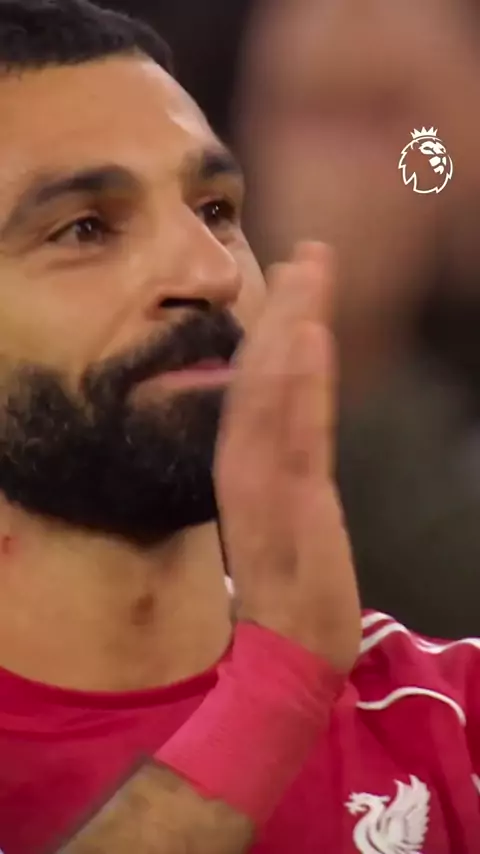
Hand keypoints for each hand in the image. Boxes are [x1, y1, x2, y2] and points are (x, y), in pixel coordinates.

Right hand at [215, 242, 360, 673]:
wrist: (293, 656)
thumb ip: (285, 479)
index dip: (277, 336)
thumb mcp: (287, 523)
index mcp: (258, 470)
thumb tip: (292, 447)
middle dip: (288, 313)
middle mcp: (257, 467)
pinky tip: (305, 338)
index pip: (264, 391)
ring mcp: (271, 484)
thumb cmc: (292, 592)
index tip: (295, 288)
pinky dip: (292, 382)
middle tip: (309, 254)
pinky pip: (288, 433)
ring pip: (275, 393)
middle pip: (267, 378)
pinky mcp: (291, 506)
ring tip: (306, 273)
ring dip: (290, 330)